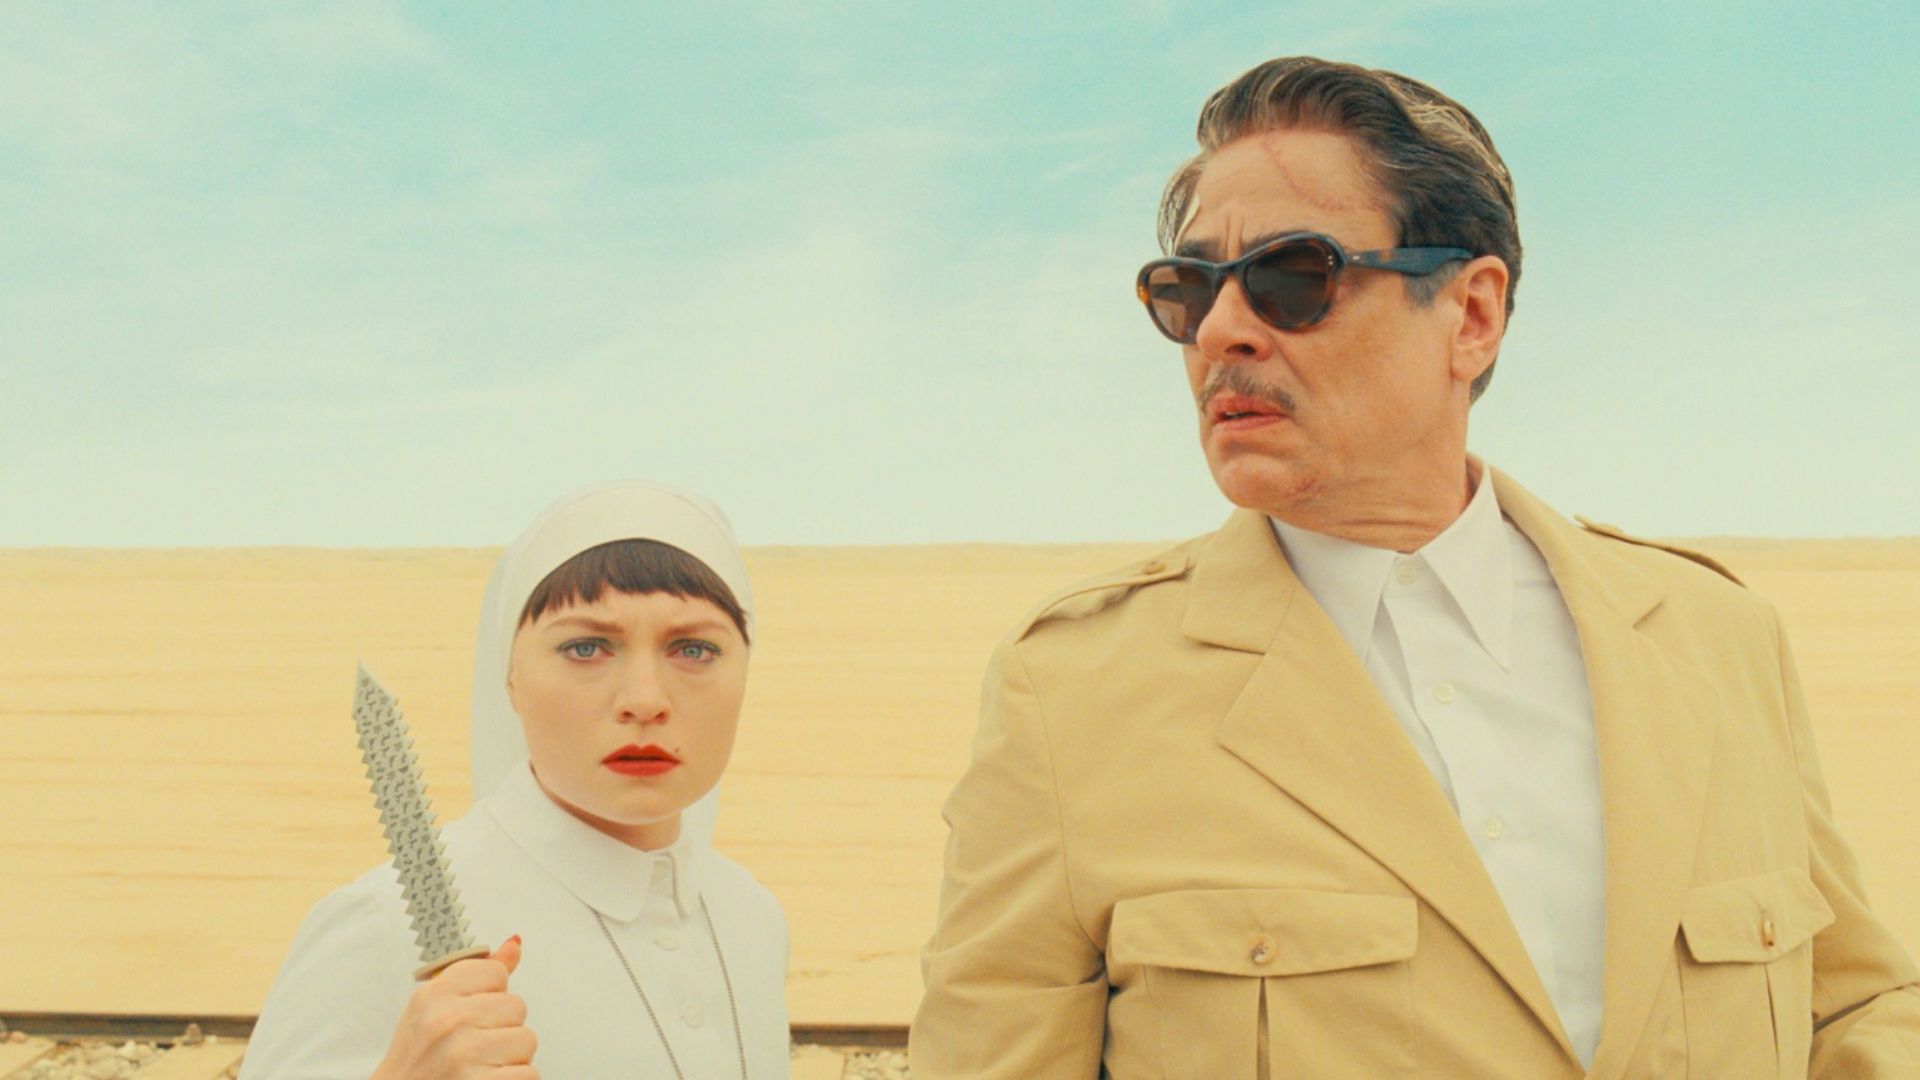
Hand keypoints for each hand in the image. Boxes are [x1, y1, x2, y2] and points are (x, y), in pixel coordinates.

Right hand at [372, 935, 537, 1079]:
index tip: (468, 1017)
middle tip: (471, 1049)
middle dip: (501, 1029)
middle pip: (516, 1006)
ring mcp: (465, 1053)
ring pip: (527, 1040)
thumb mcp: (433, 1009)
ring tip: (478, 1067)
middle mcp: (448, 1020)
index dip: (489, 997)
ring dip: (510, 1058)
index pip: (496, 973)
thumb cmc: (416, 1061)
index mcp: (434, 996)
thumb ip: (477, 975)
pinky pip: (529, 1074)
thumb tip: (515, 945)